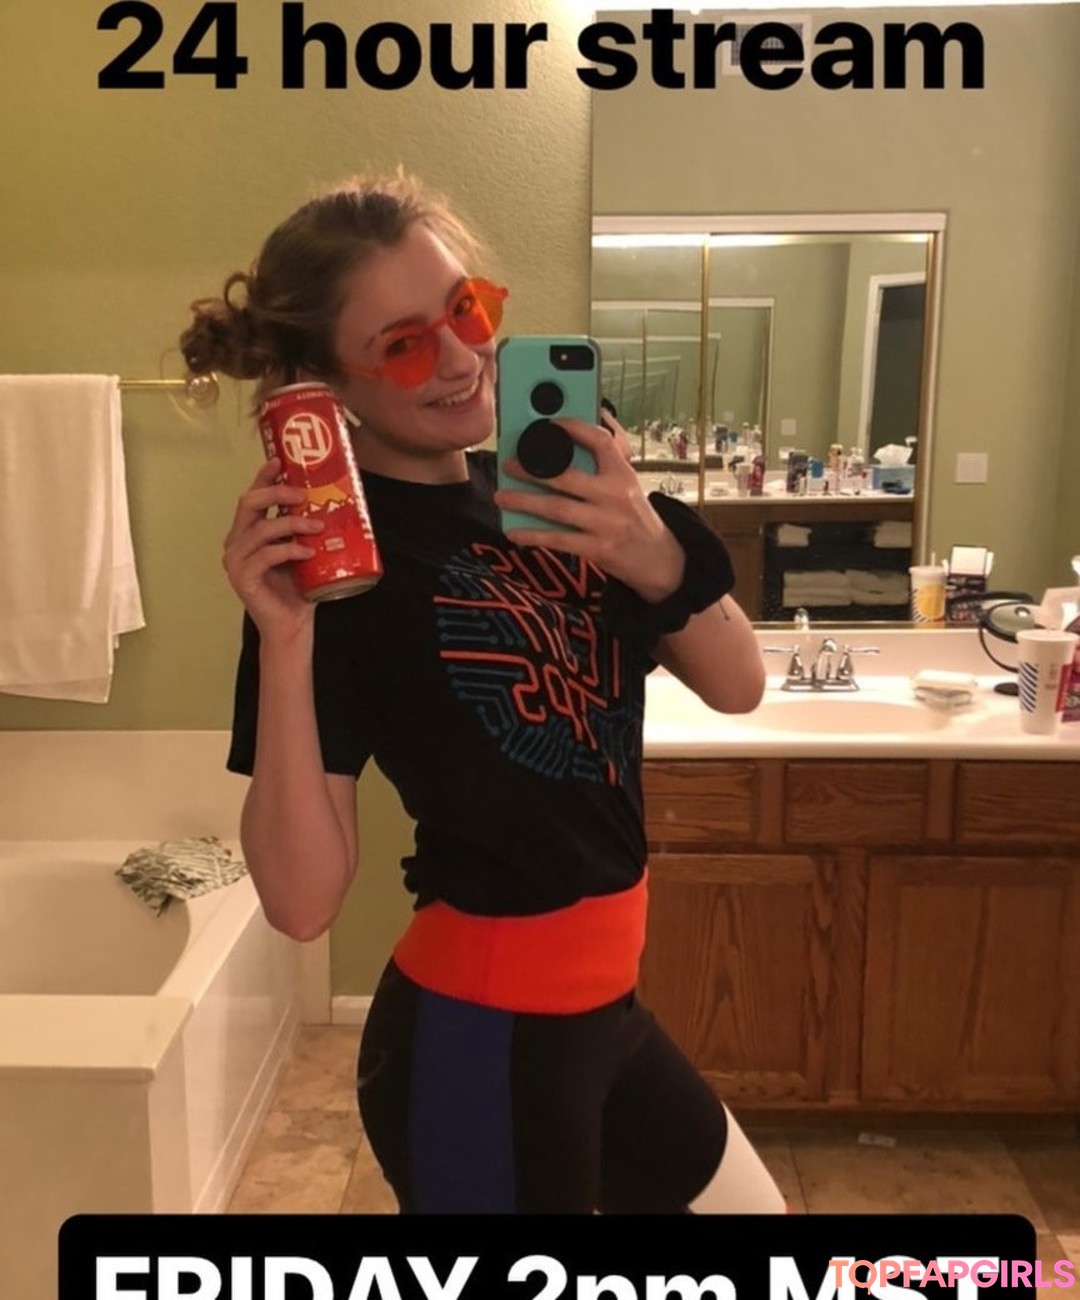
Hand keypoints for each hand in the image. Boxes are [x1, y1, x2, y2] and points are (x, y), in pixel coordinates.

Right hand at [222, 457, 323, 641]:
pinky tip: (307, 551)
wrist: (292, 625)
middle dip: (276, 492)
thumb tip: (331, 498)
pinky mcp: (242, 578)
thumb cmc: (300, 587)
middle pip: (248, 504)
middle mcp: (236, 542)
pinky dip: (288, 550)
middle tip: (302, 494)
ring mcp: (235, 561)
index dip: (264, 476)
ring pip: (260, 529)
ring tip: (316, 526)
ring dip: (291, 524)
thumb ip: (305, 527)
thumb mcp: (304, 549)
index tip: (280, 460)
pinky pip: (265, 556)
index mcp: (248, 532)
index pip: (253, 497)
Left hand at [494, 418, 685, 601]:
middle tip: (508, 464)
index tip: (549, 424)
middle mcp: (616, 496)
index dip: (574, 429)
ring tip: (502, 496)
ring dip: (525, 501)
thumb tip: (568, 445)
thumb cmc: (636, 519)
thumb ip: (603, 469)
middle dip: (532, 470)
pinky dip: (534, 535)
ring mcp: (606, 523)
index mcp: (624, 474)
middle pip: (567, 477)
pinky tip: (514, 532)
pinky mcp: (598, 548)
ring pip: (557, 508)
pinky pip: (558, 539)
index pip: (601, 441)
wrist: (660, 560)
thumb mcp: (629, 487)